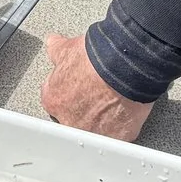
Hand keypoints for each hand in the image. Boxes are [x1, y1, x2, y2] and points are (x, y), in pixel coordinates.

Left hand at [40, 33, 155, 141]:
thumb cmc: (96, 59)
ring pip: (96, 129)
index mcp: (54, 101)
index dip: (68, 90)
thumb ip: (56, 50)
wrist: (125, 66)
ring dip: (102, 119)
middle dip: (83, 108)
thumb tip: (54, 44)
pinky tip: (126, 112)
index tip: (79, 84)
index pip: (56, 100)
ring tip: (113, 102)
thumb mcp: (68, 48)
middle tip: (97, 93)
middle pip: (74, 118)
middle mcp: (70, 121)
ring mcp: (94, 133)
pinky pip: (118, 135)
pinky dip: (122, 126)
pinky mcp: (117, 137)